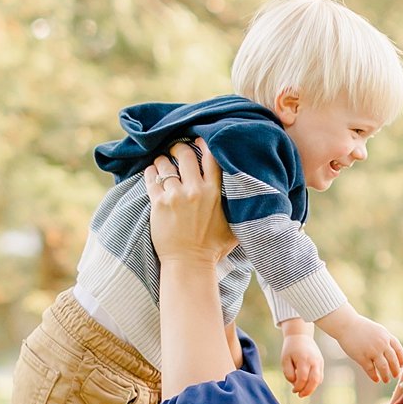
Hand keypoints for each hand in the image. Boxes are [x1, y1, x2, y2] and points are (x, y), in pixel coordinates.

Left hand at [143, 142, 235, 262]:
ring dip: (163, 160)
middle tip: (177, 149)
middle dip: (180, 148)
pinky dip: (151, 171)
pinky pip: (151, 178)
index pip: (210, 157)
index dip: (204, 143)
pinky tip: (153, 171)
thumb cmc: (213, 248)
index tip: (199, 140)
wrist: (189, 264)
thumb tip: (251, 195)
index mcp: (215, 192)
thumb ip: (239, 207)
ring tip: (163, 162)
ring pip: (165, 164)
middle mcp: (195, 190)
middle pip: (185, 154)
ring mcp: (175, 196)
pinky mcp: (158, 204)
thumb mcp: (234, 225)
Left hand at [280, 326, 323, 398]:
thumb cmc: (290, 349)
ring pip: (319, 380)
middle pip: (314, 381)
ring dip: (311, 388)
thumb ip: (288, 374)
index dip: (298, 387)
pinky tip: (307, 384)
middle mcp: (313, 361)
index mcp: (303, 359)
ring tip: (303, 391)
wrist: (300, 336)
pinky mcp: (321, 362)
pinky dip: (314, 383)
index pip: (302, 379)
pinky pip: (320, 376)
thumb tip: (296, 384)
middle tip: (300, 395)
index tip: (293, 390)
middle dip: (307, 391)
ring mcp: (319, 362)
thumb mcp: (285, 360)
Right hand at [331, 311, 402, 384]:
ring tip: (386, 380)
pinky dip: (374, 376)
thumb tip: (393, 352)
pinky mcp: (362, 357)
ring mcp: (372, 351)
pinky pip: (371, 370)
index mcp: (386, 336)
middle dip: (396, 370)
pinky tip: (376, 380)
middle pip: (393, 361)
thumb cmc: (361, 328)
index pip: (398, 350)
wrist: (346, 325)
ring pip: (383, 367)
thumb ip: (386, 339)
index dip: (401, 359)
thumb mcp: (378, 330)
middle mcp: (381, 344)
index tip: (401, 366)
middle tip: (396, 376)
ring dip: (386, 376)